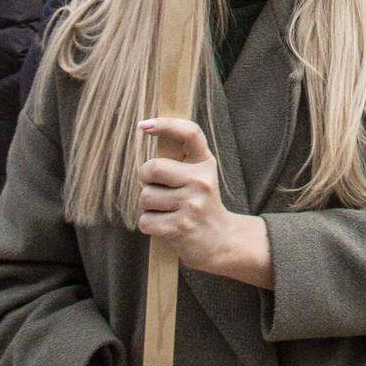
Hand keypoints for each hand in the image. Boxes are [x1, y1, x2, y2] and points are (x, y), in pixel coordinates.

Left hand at [135, 118, 271, 286]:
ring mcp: (192, 204)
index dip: (166, 125)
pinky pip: (146, 221)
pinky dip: (150, 225)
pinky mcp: (181, 227)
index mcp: (205, 163)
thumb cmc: (201, 203)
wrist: (220, 240)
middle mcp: (202, 180)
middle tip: (156, 187)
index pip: (190, 133)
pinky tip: (165, 225)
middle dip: (146, 179)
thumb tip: (149, 131)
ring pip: (145, 197)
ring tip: (166, 210)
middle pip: (153, 168)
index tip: (144, 125)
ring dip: (148, 207)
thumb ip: (181, 159)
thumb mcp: (200, 175)